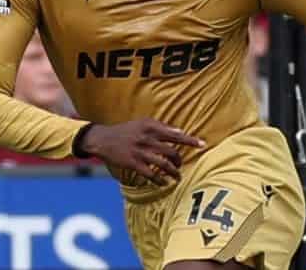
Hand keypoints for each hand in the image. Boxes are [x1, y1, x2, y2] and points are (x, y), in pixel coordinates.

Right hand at [78, 118, 204, 185]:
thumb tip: (181, 132)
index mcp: (150, 127)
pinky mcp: (133, 163)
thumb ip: (160, 127)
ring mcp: (140, 152)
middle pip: (171, 152)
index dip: (190, 140)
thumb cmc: (126, 130)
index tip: (203, 145)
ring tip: (177, 176)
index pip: (175, 134)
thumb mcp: (142, 123)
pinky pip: (151, 174)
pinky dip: (159, 180)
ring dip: (173, 172)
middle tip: (180, 164)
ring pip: (163, 164)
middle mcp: (146, 139)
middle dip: (179, 160)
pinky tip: (163, 183)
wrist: (102, 139)